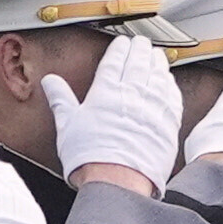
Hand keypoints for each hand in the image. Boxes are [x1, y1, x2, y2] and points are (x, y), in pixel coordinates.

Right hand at [57, 26, 181, 185]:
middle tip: (141, 42)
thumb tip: (50, 82)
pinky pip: (172, 96)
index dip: (119, 49)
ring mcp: (152, 108)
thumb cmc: (91, 157)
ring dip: (157, 62)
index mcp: (105, 92)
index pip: (114, 61)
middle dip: (140, 50)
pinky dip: (170, 84)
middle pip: (138, 63)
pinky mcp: (168, 123)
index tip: (121, 43)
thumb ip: (61, 99)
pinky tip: (168, 81)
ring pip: (157, 75)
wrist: (119, 181)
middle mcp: (132, 95)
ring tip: (156, 55)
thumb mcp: (67, 125)